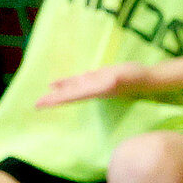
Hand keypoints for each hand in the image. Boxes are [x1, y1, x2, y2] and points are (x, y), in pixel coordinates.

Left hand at [35, 62, 153, 106]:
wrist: (147, 80)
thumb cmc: (136, 78)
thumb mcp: (126, 76)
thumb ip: (116, 78)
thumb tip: (109, 81)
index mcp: (95, 90)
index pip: (71, 96)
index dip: (56, 100)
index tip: (40, 105)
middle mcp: (92, 90)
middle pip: (68, 96)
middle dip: (52, 100)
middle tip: (36, 105)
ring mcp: (94, 85)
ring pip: (71, 90)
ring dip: (58, 93)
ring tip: (44, 96)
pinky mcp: (97, 78)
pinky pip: (78, 82)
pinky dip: (67, 83)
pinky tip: (58, 83)